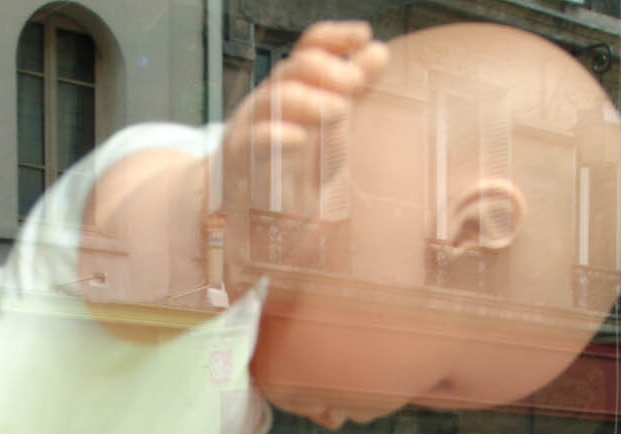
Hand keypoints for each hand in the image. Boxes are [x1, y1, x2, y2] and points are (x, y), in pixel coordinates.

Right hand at [218, 22, 388, 283]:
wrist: (242, 210)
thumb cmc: (288, 163)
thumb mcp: (324, 122)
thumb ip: (350, 89)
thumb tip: (379, 51)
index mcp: (292, 88)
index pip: (310, 49)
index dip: (335, 38)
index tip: (364, 36)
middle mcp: (271, 101)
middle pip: (293, 68)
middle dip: (327, 69)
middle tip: (355, 83)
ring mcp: (253, 128)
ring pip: (274, 98)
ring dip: (310, 100)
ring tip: (339, 109)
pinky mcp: (241, 160)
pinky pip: (254, 141)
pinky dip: (275, 136)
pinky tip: (298, 138)